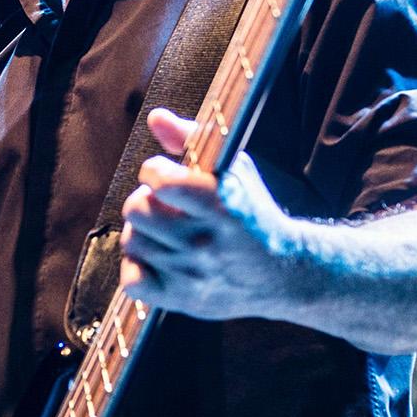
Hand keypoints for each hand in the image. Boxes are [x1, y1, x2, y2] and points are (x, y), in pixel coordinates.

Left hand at [120, 108, 297, 321]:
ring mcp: (192, 274)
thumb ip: (191, 140)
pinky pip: (132, 282)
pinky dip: (138, 268)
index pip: (158, 180)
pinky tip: (158, 259)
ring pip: (132, 242)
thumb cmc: (252, 213)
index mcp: (219, 204)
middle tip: (163, 205)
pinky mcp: (183, 299)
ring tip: (163, 231)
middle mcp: (204, 241)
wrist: (284, 273)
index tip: (165, 175)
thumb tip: (155, 117)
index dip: (155, 171)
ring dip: (143, 233)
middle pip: (136, 210)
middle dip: (145, 200)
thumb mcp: (233, 170)